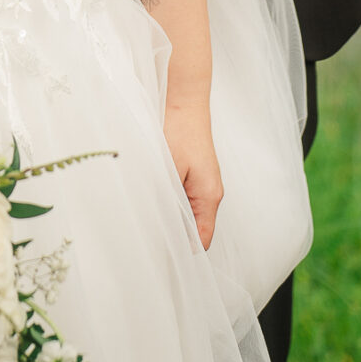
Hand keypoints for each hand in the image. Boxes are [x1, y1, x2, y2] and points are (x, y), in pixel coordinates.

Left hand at [162, 101, 222, 248]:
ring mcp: (205, 183)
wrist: (184, 103)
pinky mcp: (197, 174)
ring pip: (190, 214)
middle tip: (150, 243)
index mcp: (208, 197)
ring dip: (173, 218)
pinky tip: (156, 199)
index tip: (162, 258)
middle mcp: (211, 193)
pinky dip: (174, 203)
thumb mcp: (169, 170)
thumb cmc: (179, 132)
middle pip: (196, 229)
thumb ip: (168, 201)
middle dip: (176, 236)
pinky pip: (187, 199)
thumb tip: (162, 227)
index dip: (183, 252)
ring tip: (150, 223)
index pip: (201, 239)